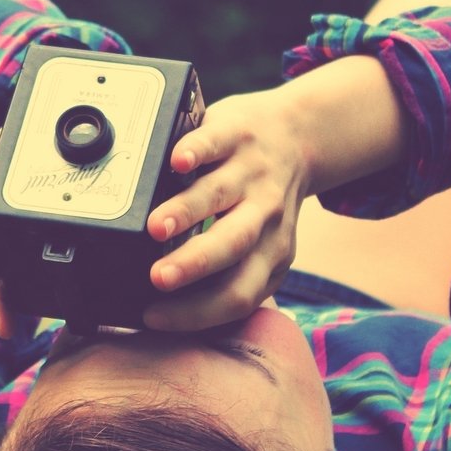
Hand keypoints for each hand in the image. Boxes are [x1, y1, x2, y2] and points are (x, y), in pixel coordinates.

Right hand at [142, 89, 309, 330]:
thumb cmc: (263, 202)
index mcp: (271, 252)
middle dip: (194, 265)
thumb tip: (167, 312)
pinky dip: (196, 152)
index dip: (196, 313)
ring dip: (186, 212)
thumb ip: (226, 275)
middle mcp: (265, 214)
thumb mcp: (261, 245)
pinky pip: (216, 144)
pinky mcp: (236, 133)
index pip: (237, 295)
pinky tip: (176, 163)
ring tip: (155, 228)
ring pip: (219, 196)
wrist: (297, 135)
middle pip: (233, 247)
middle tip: (157, 278)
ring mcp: (251, 172)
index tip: (153, 316)